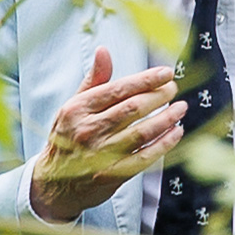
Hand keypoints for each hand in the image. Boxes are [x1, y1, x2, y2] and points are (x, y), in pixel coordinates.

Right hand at [30, 49, 184, 221]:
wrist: (54, 183)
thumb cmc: (68, 139)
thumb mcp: (73, 107)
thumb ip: (93, 80)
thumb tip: (104, 51)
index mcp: (77, 109)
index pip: (118, 89)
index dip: (146, 79)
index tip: (166, 73)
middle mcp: (88, 130)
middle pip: (133, 108)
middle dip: (159, 96)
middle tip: (173, 89)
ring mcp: (101, 154)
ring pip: (142, 132)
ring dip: (166, 118)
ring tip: (180, 108)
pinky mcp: (113, 175)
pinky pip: (145, 157)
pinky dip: (164, 144)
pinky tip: (176, 132)